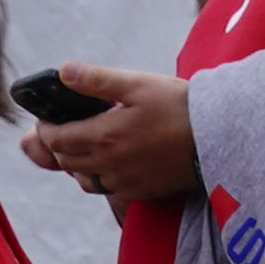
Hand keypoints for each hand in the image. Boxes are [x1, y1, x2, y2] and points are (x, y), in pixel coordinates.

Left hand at [14, 68, 197, 210]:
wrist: (220, 137)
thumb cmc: (180, 106)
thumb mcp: (139, 84)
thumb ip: (97, 79)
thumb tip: (62, 72)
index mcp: (104, 136)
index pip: (56, 139)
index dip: (44, 130)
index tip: (46, 119)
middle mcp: (108, 164)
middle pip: (66, 160)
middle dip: (57, 145)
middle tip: (62, 130)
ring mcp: (124, 182)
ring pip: (84, 179)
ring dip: (76, 164)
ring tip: (85, 147)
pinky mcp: (140, 191)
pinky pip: (107, 190)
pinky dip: (99, 177)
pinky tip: (110, 163)